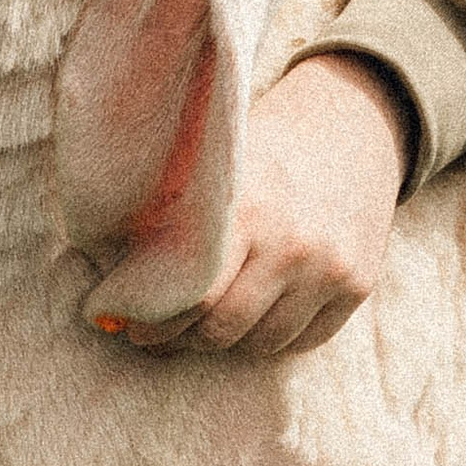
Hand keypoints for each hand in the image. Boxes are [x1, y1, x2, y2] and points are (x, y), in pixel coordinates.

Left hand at [110, 51, 411, 357]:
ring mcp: (330, 269)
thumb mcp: (215, 167)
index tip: (123, 322)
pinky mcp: (358, 284)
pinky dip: (270, 338)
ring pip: (261, 343)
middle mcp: (292, 245)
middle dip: (179, 339)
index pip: (190, 297)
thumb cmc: (263, 145)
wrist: (352, 122)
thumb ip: (169, 220)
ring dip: (225, 342)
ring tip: (198, 326)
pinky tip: (248, 320)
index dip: (150, 320)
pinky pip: (303, 340)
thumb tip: (107, 283)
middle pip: (222, 330)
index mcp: (246, 210)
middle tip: (152, 334)